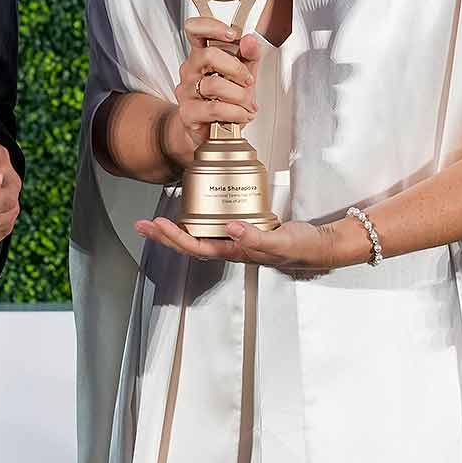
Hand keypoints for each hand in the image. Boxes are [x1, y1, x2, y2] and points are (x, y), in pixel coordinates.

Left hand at [133, 216, 357, 270]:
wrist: (319, 245)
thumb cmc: (301, 248)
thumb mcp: (280, 242)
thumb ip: (256, 238)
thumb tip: (230, 229)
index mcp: (235, 252)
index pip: (197, 246)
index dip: (175, 237)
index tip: (158, 225)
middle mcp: (231, 246)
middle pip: (190, 243)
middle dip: (164, 235)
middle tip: (142, 225)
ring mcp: (235, 238)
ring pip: (198, 235)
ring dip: (175, 229)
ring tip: (155, 222)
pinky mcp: (243, 227)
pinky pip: (214, 224)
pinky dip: (198, 218)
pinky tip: (191, 210)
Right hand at [169, 17, 263, 167]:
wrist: (207, 131)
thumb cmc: (223, 100)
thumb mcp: (242, 75)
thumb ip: (249, 57)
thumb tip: (250, 40)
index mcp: (201, 55)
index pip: (195, 30)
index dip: (212, 26)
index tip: (233, 34)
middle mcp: (190, 70)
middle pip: (208, 55)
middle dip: (236, 68)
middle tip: (248, 81)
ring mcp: (186, 91)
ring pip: (214, 84)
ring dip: (239, 95)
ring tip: (247, 105)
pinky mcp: (188, 112)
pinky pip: (215, 108)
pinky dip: (235, 112)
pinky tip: (241, 115)